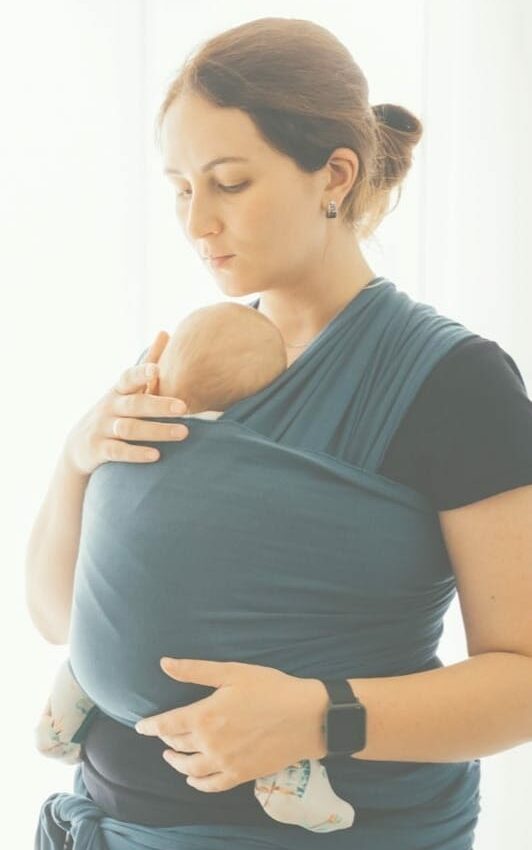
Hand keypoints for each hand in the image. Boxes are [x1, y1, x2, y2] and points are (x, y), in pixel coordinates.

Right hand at [64, 330, 189, 474]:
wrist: (79, 445)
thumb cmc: (114, 410)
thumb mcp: (127, 387)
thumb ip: (148, 363)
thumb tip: (165, 331)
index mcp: (119, 390)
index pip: (129, 378)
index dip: (141, 373)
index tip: (157, 370)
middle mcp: (110, 407)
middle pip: (135, 405)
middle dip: (159, 406)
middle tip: (184, 408)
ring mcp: (103, 428)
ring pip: (129, 429)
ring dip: (157, 431)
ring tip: (183, 433)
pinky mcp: (99, 450)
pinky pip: (118, 452)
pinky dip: (136, 454)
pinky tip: (156, 455)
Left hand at [135, 658, 328, 792]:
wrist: (305, 717)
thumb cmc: (270, 688)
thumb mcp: (232, 672)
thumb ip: (195, 670)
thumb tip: (164, 663)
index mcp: (204, 715)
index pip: (167, 724)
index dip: (151, 726)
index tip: (140, 726)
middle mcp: (209, 743)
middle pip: (177, 744)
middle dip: (165, 738)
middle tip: (161, 733)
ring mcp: (224, 762)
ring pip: (189, 768)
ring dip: (176, 762)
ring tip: (170, 756)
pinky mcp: (240, 775)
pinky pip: (211, 785)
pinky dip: (197, 783)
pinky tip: (193, 778)